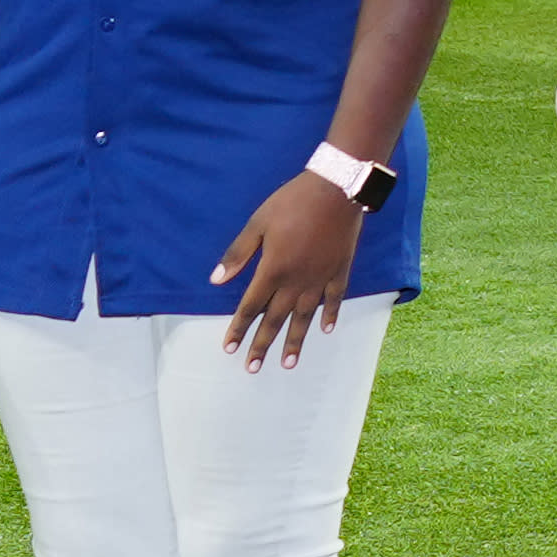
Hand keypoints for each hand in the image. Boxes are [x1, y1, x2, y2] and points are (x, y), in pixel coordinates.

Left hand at [217, 173, 368, 365]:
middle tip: (252, 368)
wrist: (336, 189)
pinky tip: (325, 329)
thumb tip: (216, 280)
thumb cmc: (293, 202)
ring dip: (294, 341)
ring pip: (304, 317)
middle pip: (275, 319)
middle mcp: (296, 281)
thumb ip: (238, 253)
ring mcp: (320, 278)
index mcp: (273, 269)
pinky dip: (330, 314)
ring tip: (287, 363)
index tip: (229, 348)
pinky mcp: (339, 270)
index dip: (238, 327)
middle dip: (262, 344)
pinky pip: (334, 299)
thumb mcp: (258, 223)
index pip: (251, 306)